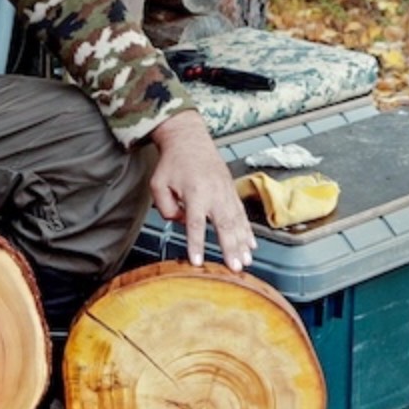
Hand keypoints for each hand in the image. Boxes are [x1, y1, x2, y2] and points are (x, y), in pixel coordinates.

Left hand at [146, 111, 252, 270]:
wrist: (189, 139)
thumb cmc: (172, 163)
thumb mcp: (158, 184)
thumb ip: (166, 208)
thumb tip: (180, 223)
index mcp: (194, 192)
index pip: (195, 223)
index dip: (197, 244)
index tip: (198, 262)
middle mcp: (214, 193)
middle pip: (224, 225)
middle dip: (230, 248)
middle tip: (236, 268)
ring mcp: (226, 192)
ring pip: (237, 221)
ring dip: (243, 243)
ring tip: (246, 261)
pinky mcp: (232, 191)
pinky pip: (242, 214)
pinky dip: (247, 231)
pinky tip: (251, 245)